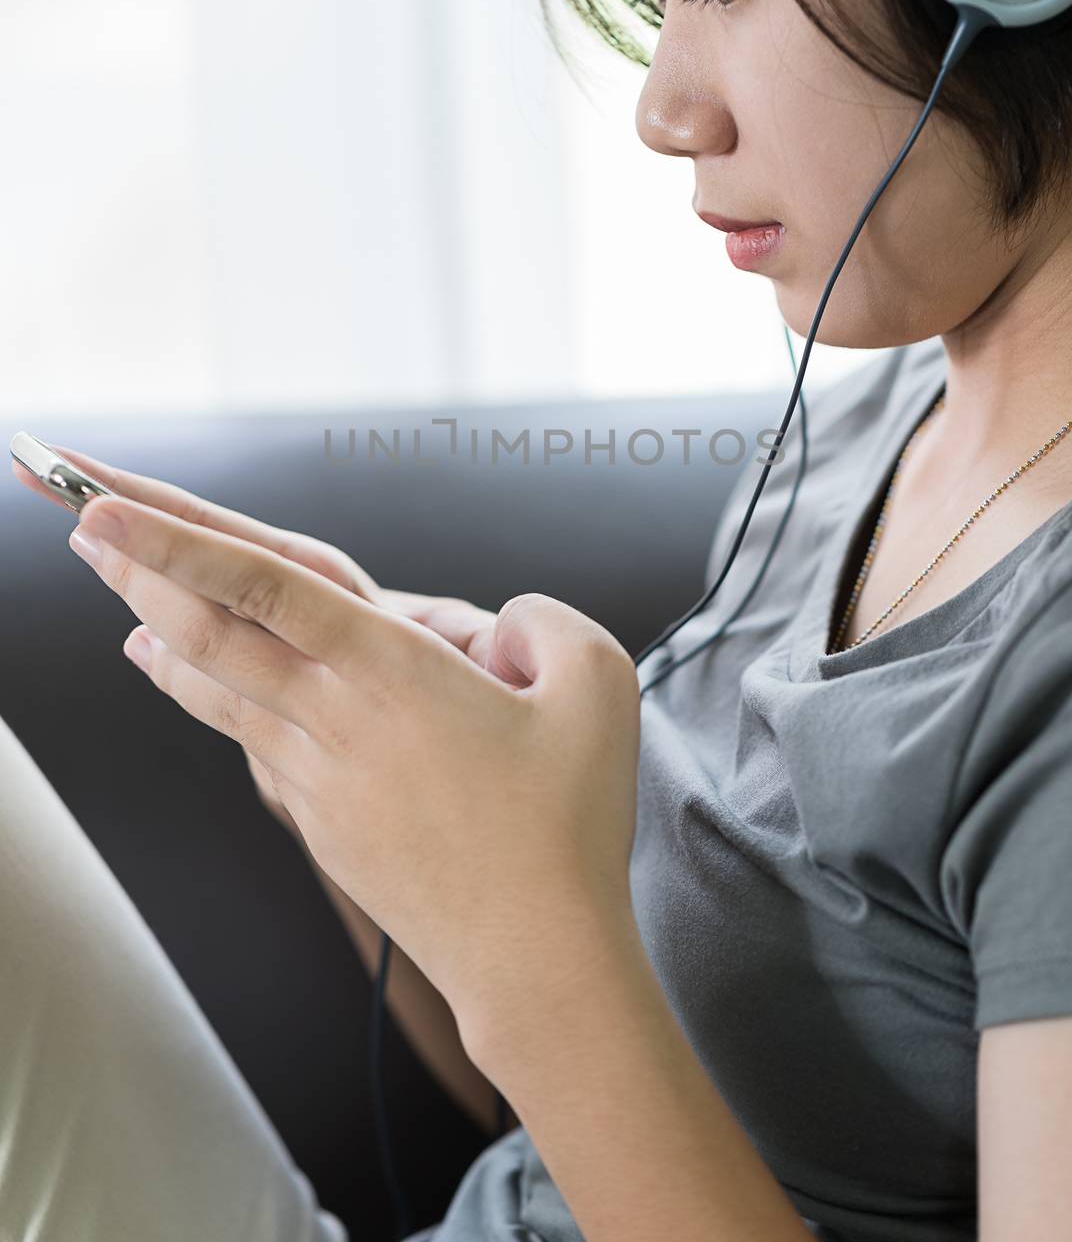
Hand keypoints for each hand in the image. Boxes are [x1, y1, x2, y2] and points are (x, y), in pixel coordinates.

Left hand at [57, 466, 643, 1043]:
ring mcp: (316, 775)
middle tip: (77, 521)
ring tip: (112, 594)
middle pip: (209, 632)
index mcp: (392, 673)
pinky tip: (179, 675)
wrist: (534, 957)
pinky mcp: (319, 820)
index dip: (178, 541)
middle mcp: (334, 718)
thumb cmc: (570, 824)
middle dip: (137, 569)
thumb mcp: (598, 684)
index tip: (101, 508)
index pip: (264, 588)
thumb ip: (541, 621)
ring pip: (215, 689)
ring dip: (157, 631)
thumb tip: (496, 625)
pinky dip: (201, 693)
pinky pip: (249, 736)